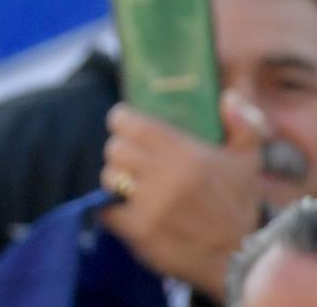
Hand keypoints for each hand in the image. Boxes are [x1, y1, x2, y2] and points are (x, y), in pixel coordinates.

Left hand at [100, 92, 265, 300]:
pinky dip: (111, 207)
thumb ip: (241, 124)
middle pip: (114, 148)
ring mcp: (149, 205)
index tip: (126, 123)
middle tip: (131, 156)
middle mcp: (164, 176)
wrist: (240, 258)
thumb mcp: (248, 160)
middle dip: (120, 149)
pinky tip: (126, 206)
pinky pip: (106, 209)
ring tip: (130, 181)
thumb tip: (226, 97)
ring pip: (108, 176)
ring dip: (115, 177)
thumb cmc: (240, 204)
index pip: (130, 123)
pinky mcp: (139, 231)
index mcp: (185, 153)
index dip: (122, 120)